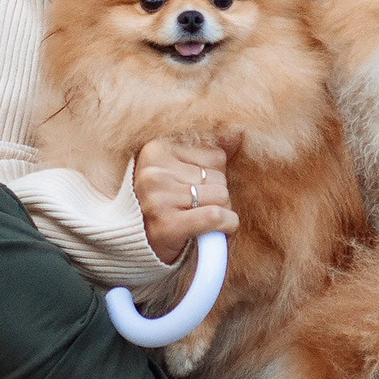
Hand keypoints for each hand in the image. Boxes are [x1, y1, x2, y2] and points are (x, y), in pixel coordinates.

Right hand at [134, 133, 238, 263]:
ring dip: (221, 212)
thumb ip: (209, 152)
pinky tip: (216, 231)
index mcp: (155, 150)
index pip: (216, 156)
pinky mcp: (167, 224)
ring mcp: (158, 198)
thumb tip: (239, 131)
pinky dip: (226, 225)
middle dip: (217, 196)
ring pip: (221, 196)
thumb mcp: (181, 172)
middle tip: (197, 210)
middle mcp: (153, 171)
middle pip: (219, 177)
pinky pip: (216, 216)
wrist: (139, 247)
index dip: (213, 178)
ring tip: (200, 219)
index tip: (193, 191)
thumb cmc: (166, 205)